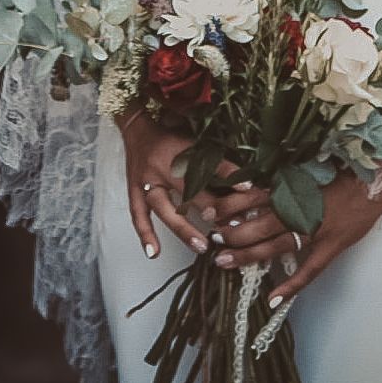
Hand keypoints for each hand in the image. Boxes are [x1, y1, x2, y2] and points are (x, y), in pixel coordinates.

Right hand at [118, 109, 261, 258]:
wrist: (137, 130)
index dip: (228, 174)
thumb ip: (214, 159)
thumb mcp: (194, 141)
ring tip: (202, 246)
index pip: (208, 163)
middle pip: (187, 189)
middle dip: (209, 208)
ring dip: (183, 228)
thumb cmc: (170, 136)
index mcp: (180, 150)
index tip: (247, 188)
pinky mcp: (134, 191)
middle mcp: (163, 166)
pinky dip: (145, 234)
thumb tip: (243, 177)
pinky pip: (138, 215)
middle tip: (229, 226)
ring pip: (164, 208)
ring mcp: (146, 181)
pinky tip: (153, 252)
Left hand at [209, 170, 381, 302]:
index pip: (254, 197)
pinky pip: (309, 271)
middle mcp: (300, 209)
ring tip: (225, 263)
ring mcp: (315, 231)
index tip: (210, 212)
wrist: (377, 181)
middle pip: (259, 225)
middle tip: (213, 241)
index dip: (230, 206)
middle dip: (233, 234)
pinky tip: (273, 300)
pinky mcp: (331, 247)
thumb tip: (254, 187)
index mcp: (294, 188)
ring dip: (248, 256)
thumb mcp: (310, 170)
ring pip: (275, 247)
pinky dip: (291, 287)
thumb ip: (285, 181)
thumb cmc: (343, 171)